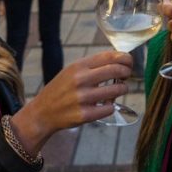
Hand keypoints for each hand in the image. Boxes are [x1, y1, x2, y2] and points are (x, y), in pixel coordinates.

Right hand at [12, 51, 131, 151]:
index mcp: (78, 66)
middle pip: (116, 70)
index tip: (129, 62)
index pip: (109, 56)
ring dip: (122, 89)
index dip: (125, 58)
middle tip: (126, 76)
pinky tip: (106, 105)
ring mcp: (83, 98)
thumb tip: (120, 60)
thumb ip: (93, 65)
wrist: (42, 112)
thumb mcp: (72, 71)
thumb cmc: (61, 89)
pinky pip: (110, 108)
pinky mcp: (85, 115)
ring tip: (118, 90)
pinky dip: (111, 106)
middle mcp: (80, 79)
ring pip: (117, 90)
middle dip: (126, 72)